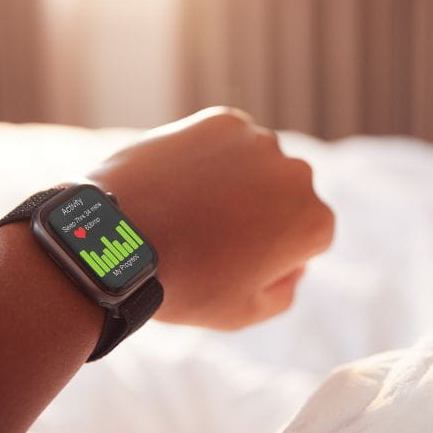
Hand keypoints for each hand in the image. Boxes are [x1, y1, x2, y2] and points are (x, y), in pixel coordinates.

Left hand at [87, 107, 333, 328]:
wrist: (118, 238)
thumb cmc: (184, 283)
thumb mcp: (244, 312)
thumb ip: (285, 290)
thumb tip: (292, 264)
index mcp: (313, 222)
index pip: (309, 238)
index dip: (276, 256)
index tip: (239, 263)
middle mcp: (298, 174)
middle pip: (288, 196)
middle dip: (263, 213)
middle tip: (215, 237)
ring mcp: (260, 141)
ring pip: (259, 165)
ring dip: (239, 182)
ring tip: (192, 210)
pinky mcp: (222, 120)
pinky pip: (227, 142)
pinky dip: (211, 158)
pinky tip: (181, 183)